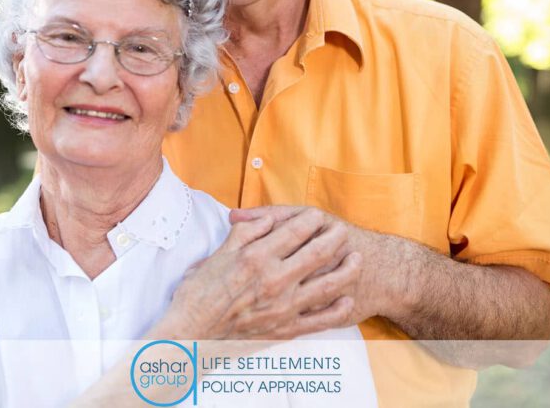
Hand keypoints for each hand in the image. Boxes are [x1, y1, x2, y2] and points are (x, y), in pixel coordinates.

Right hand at [154, 206, 362, 339]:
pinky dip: (337, 309)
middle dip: (335, 238)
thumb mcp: (218, 254)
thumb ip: (246, 233)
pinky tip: (346, 299)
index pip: (295, 231)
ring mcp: (283, 307)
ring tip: (356, 259)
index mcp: (257, 257)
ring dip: (347, 270)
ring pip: (328, 285)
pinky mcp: (285, 329)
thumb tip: (268, 219)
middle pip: (318, 253)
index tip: (318, 215)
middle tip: (343, 230)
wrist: (192, 334)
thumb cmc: (199, 294)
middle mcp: (275, 280)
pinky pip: (320, 320)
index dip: (311, 220)